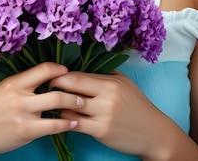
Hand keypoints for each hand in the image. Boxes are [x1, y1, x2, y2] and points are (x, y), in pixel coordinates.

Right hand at [0, 62, 81, 158]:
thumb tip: (43, 80)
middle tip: (82, 91)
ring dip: (74, 104)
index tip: (68, 72)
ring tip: (82, 105)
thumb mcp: (1, 90)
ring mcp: (23, 114)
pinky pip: (52, 127)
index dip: (59, 69)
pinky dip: (66, 124)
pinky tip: (73, 123)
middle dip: (73, 89)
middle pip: (55, 87)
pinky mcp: (25, 132)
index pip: (43, 69)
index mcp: (14, 81)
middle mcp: (20, 94)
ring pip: (57, 104)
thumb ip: (21, 85)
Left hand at [50, 69, 165, 157]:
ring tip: (49, 102)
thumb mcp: (123, 83)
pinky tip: (61, 118)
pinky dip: (66, 120)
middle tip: (44, 86)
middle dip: (55, 87)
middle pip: (72, 89)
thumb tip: (81, 65)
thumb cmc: (137, 105)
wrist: (153, 133)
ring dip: (58, 106)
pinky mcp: (101, 132)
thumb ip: (104, 74)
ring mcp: (103, 116)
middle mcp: (106, 98)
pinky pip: (76, 125)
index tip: (51, 74)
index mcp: (110, 83)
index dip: (61, 75)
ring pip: (70, 108)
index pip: (78, 76)